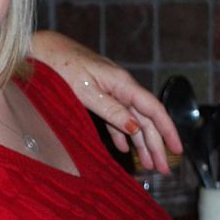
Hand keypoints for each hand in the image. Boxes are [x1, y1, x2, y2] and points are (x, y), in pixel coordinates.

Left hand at [30, 30, 182, 172]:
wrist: (41, 50)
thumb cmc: (60, 67)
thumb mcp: (85, 92)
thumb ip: (111, 110)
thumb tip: (135, 128)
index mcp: (122, 84)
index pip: (154, 110)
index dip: (168, 131)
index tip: (178, 151)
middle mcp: (121, 86)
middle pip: (146, 119)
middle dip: (156, 145)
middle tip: (163, 170)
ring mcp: (110, 90)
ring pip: (132, 120)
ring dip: (141, 143)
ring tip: (148, 165)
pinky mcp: (97, 93)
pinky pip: (115, 117)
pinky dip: (121, 134)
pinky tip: (124, 149)